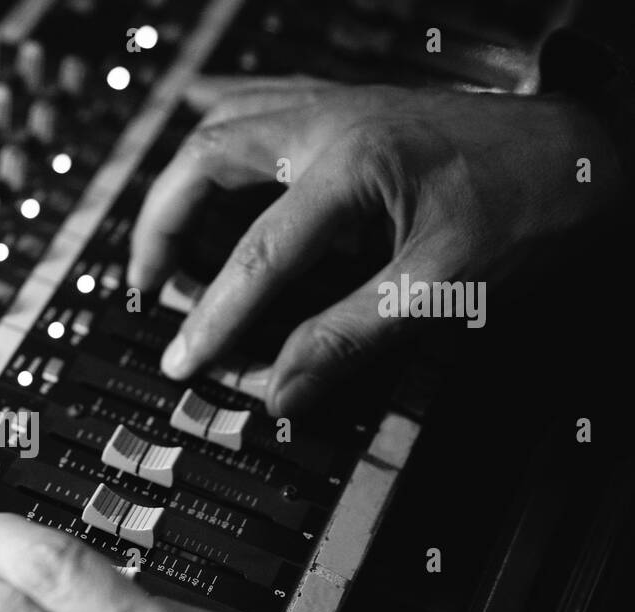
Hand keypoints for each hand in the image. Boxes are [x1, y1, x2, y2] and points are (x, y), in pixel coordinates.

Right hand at [129, 76, 623, 414]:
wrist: (594, 149)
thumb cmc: (535, 204)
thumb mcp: (446, 285)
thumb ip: (352, 338)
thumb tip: (283, 389)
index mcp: (351, 164)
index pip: (255, 255)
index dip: (212, 318)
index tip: (183, 361)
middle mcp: (330, 123)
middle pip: (206, 160)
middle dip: (161, 226)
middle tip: (146, 287)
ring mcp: (337, 108)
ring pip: (222, 122)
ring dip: (180, 180)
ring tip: (160, 235)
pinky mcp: (350, 109)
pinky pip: (261, 98)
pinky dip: (218, 122)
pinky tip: (200, 128)